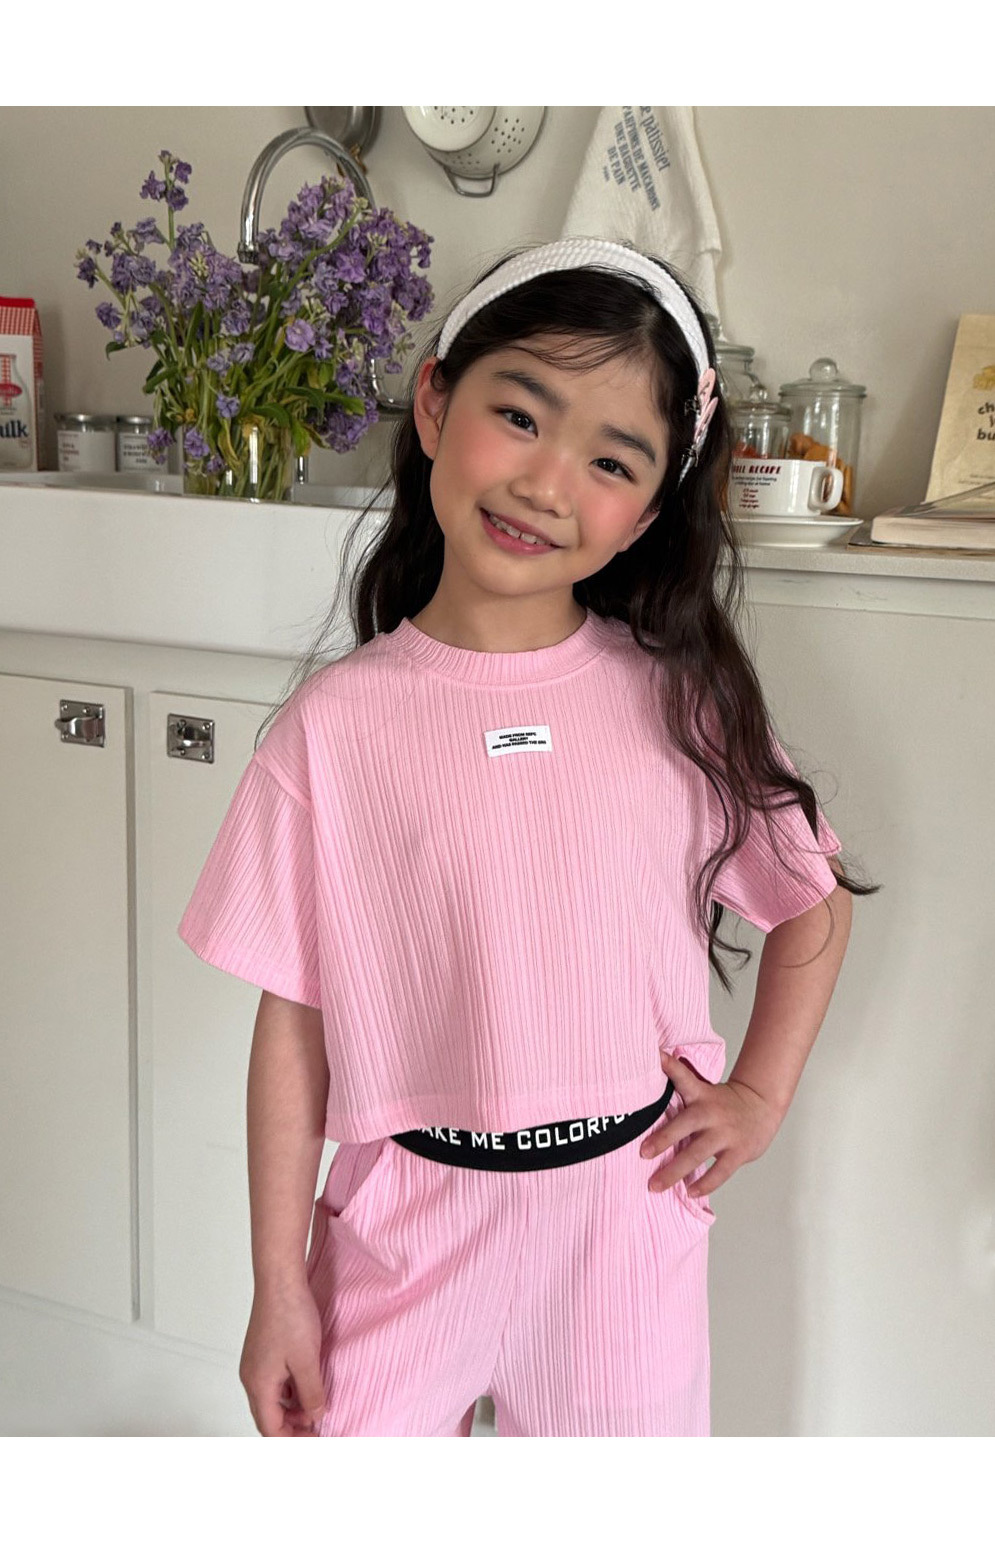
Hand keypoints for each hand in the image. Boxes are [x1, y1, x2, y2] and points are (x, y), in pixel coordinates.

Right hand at [240, 1281, 326, 1436]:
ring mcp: (256, 1363)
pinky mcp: (263, 1351)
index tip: (315, 1439)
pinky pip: (275, 1381)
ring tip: (317, 1405)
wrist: (280, 1280)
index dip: (292, 1438)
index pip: (270, 1427)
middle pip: (268, 1415)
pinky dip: (290, 1389)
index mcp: (258, 1384)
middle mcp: (252, 1377)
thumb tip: (315, 1416)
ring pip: (272, 1398)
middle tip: (318, 1426)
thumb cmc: (290, 1315)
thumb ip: (311, 1393)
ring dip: (292, 1407)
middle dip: (292, 1425)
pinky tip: (308, 1383)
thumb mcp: (307, 1360)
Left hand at [641, 1050, 783, 1200]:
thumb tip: (656, 1063)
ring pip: (698, 1154)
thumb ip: (682, 1083)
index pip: (683, 1077)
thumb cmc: (724, 1102)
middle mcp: (711, 1113)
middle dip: (663, 1139)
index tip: (656, 1057)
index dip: (669, 1065)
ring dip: (676, 1171)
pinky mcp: (739, 1152)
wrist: (762, 1105)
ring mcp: (725, 1134)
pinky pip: (720, 1171)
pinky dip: (705, 1184)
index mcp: (701, 1095)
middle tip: (643, 1153)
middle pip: (685, 1124)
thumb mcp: (704, 1089)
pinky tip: (690, 1192)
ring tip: (656, 1185)